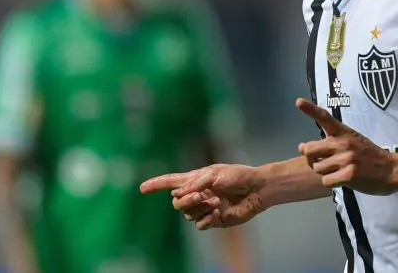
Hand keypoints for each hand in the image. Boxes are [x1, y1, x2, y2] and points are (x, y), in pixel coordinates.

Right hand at [140, 164, 264, 229]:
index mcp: (195, 179)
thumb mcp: (214, 173)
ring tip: (216, 202)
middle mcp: (197, 194)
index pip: (171, 182)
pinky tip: (217, 213)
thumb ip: (195, 183)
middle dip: (186, 200)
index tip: (142, 188)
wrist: (255, 189)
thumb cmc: (237, 176)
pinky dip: (206, 220)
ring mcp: (204, 208)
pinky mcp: (213, 220)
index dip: (156, 184)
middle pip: (176, 203)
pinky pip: (199, 224)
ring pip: (187, 214)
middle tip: (202, 196)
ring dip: (200, 208)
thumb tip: (178, 194)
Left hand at [296, 98, 397, 194]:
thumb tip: (303, 148)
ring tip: (337, 171)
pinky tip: (341, 180)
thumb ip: (332, 142)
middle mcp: (343, 143)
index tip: (298, 102)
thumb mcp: (353, 140)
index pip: (324, 118)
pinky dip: (331, 182)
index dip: (310, 109)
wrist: (391, 169)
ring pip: (317, 167)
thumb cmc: (369, 155)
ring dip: (323, 172)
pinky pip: (326, 181)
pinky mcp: (348, 175)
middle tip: (319, 161)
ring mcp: (346, 159)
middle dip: (310, 158)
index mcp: (344, 132)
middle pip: (309, 149)